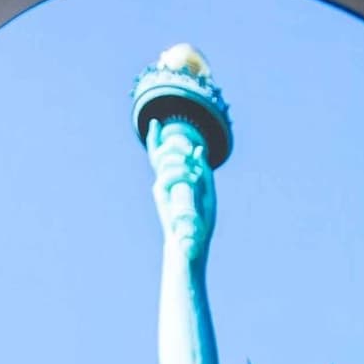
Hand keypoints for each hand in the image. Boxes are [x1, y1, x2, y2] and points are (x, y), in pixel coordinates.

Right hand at [147, 117, 214, 247]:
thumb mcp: (208, 191)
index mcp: (176, 180)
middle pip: (156, 155)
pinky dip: (182, 173)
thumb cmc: (200, 222)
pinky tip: (193, 179)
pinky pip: (166, 176)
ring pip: (163, 162)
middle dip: (165, 142)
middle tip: (172, 137)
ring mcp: (162, 188)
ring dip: (181, 161)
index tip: (154, 123)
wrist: (191, 241)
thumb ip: (204, 171)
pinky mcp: (160, 195)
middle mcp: (166, 182)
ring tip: (194, 172)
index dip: (157, 139)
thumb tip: (200, 150)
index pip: (163, 157)